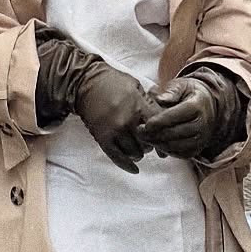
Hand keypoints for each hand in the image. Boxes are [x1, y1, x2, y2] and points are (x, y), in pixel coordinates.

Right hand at [74, 58, 153, 172]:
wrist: (86, 82)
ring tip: (137, 147)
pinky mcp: (103, 138)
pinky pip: (117, 158)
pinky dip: (127, 165)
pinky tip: (134, 169)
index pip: (159, 129)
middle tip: (147, 141)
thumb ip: (151, 104)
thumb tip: (165, 121)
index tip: (163, 139)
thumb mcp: (137, 87)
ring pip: (135, 153)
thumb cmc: (113, 82)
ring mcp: (114, 131)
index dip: (163, 136)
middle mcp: (128, 121)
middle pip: (148, 143)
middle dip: (150, 144)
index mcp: (139, 106)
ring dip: (139, 152)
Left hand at [142, 67, 248, 163]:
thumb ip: (170, 91)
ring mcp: (201, 138)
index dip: (161, 121)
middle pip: (176, 133)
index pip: (178, 115)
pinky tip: (155, 143)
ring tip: (144, 138)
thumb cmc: (189, 93)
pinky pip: (181, 154)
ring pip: (177, 145)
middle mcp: (202, 124)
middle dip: (156, 134)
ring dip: (159, 144)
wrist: (207, 105)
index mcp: (197, 105)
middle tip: (139, 132)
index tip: (147, 124)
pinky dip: (167, 150)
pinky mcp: (198, 148)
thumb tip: (159, 99)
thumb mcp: (181, 85)